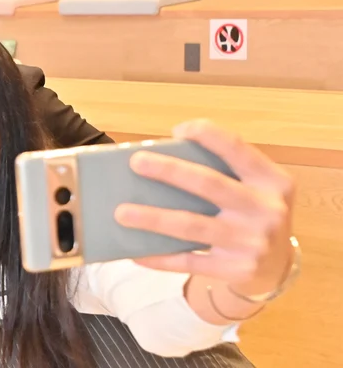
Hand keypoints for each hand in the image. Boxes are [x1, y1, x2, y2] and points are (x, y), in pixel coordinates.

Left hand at [114, 119, 295, 295]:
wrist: (278, 266)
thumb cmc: (253, 213)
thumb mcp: (255, 189)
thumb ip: (224, 172)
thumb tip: (161, 160)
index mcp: (272, 181)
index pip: (238, 149)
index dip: (208, 135)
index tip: (178, 130)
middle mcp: (267, 210)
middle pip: (210, 184)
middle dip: (170, 171)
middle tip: (136, 162)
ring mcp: (252, 242)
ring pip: (192, 226)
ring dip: (153, 218)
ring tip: (121, 212)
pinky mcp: (236, 270)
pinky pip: (188, 261)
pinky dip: (159, 257)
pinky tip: (135, 252)